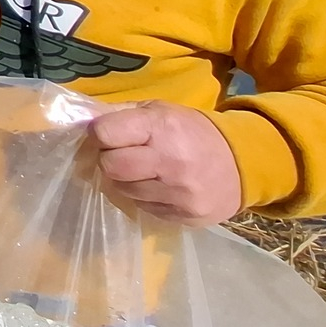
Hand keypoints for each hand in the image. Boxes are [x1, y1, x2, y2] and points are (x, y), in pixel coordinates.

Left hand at [90, 100, 241, 225]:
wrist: (242, 164)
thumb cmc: (193, 132)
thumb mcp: (161, 110)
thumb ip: (121, 113)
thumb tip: (82, 121)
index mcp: (162, 127)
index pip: (105, 133)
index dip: (100, 134)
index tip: (108, 135)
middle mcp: (170, 161)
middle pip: (110, 166)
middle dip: (109, 159)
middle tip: (123, 154)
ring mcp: (178, 193)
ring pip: (123, 190)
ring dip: (125, 180)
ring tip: (144, 170)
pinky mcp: (183, 216)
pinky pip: (142, 207)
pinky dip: (143, 196)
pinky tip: (160, 186)